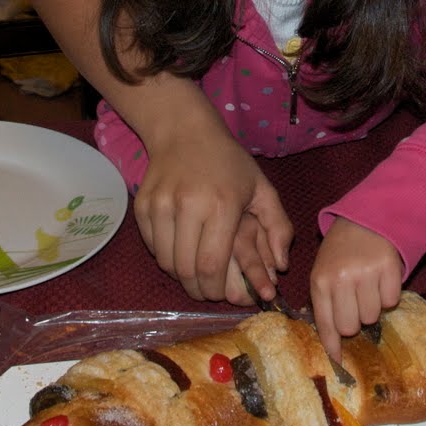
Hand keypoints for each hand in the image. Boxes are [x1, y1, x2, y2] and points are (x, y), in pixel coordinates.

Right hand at [135, 121, 292, 301]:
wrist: (184, 131)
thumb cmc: (229, 163)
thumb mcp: (262, 188)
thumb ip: (279, 227)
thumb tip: (281, 267)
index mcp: (222, 206)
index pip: (211, 266)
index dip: (215, 290)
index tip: (221, 295)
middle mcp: (188, 206)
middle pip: (186, 270)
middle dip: (197, 289)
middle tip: (206, 292)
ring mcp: (161, 205)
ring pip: (166, 262)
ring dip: (180, 276)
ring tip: (193, 274)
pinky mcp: (143, 206)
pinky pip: (152, 246)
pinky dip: (164, 257)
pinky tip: (179, 252)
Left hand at [308, 218, 402, 363]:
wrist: (364, 220)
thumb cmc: (340, 253)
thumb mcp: (323, 272)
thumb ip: (324, 304)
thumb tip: (333, 344)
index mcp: (320, 280)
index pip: (325, 323)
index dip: (332, 346)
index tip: (338, 362)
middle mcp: (341, 278)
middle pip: (351, 326)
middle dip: (354, 320)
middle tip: (355, 304)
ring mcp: (365, 272)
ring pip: (372, 316)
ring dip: (371, 307)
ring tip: (367, 287)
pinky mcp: (388, 267)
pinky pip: (391, 301)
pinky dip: (388, 295)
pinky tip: (380, 280)